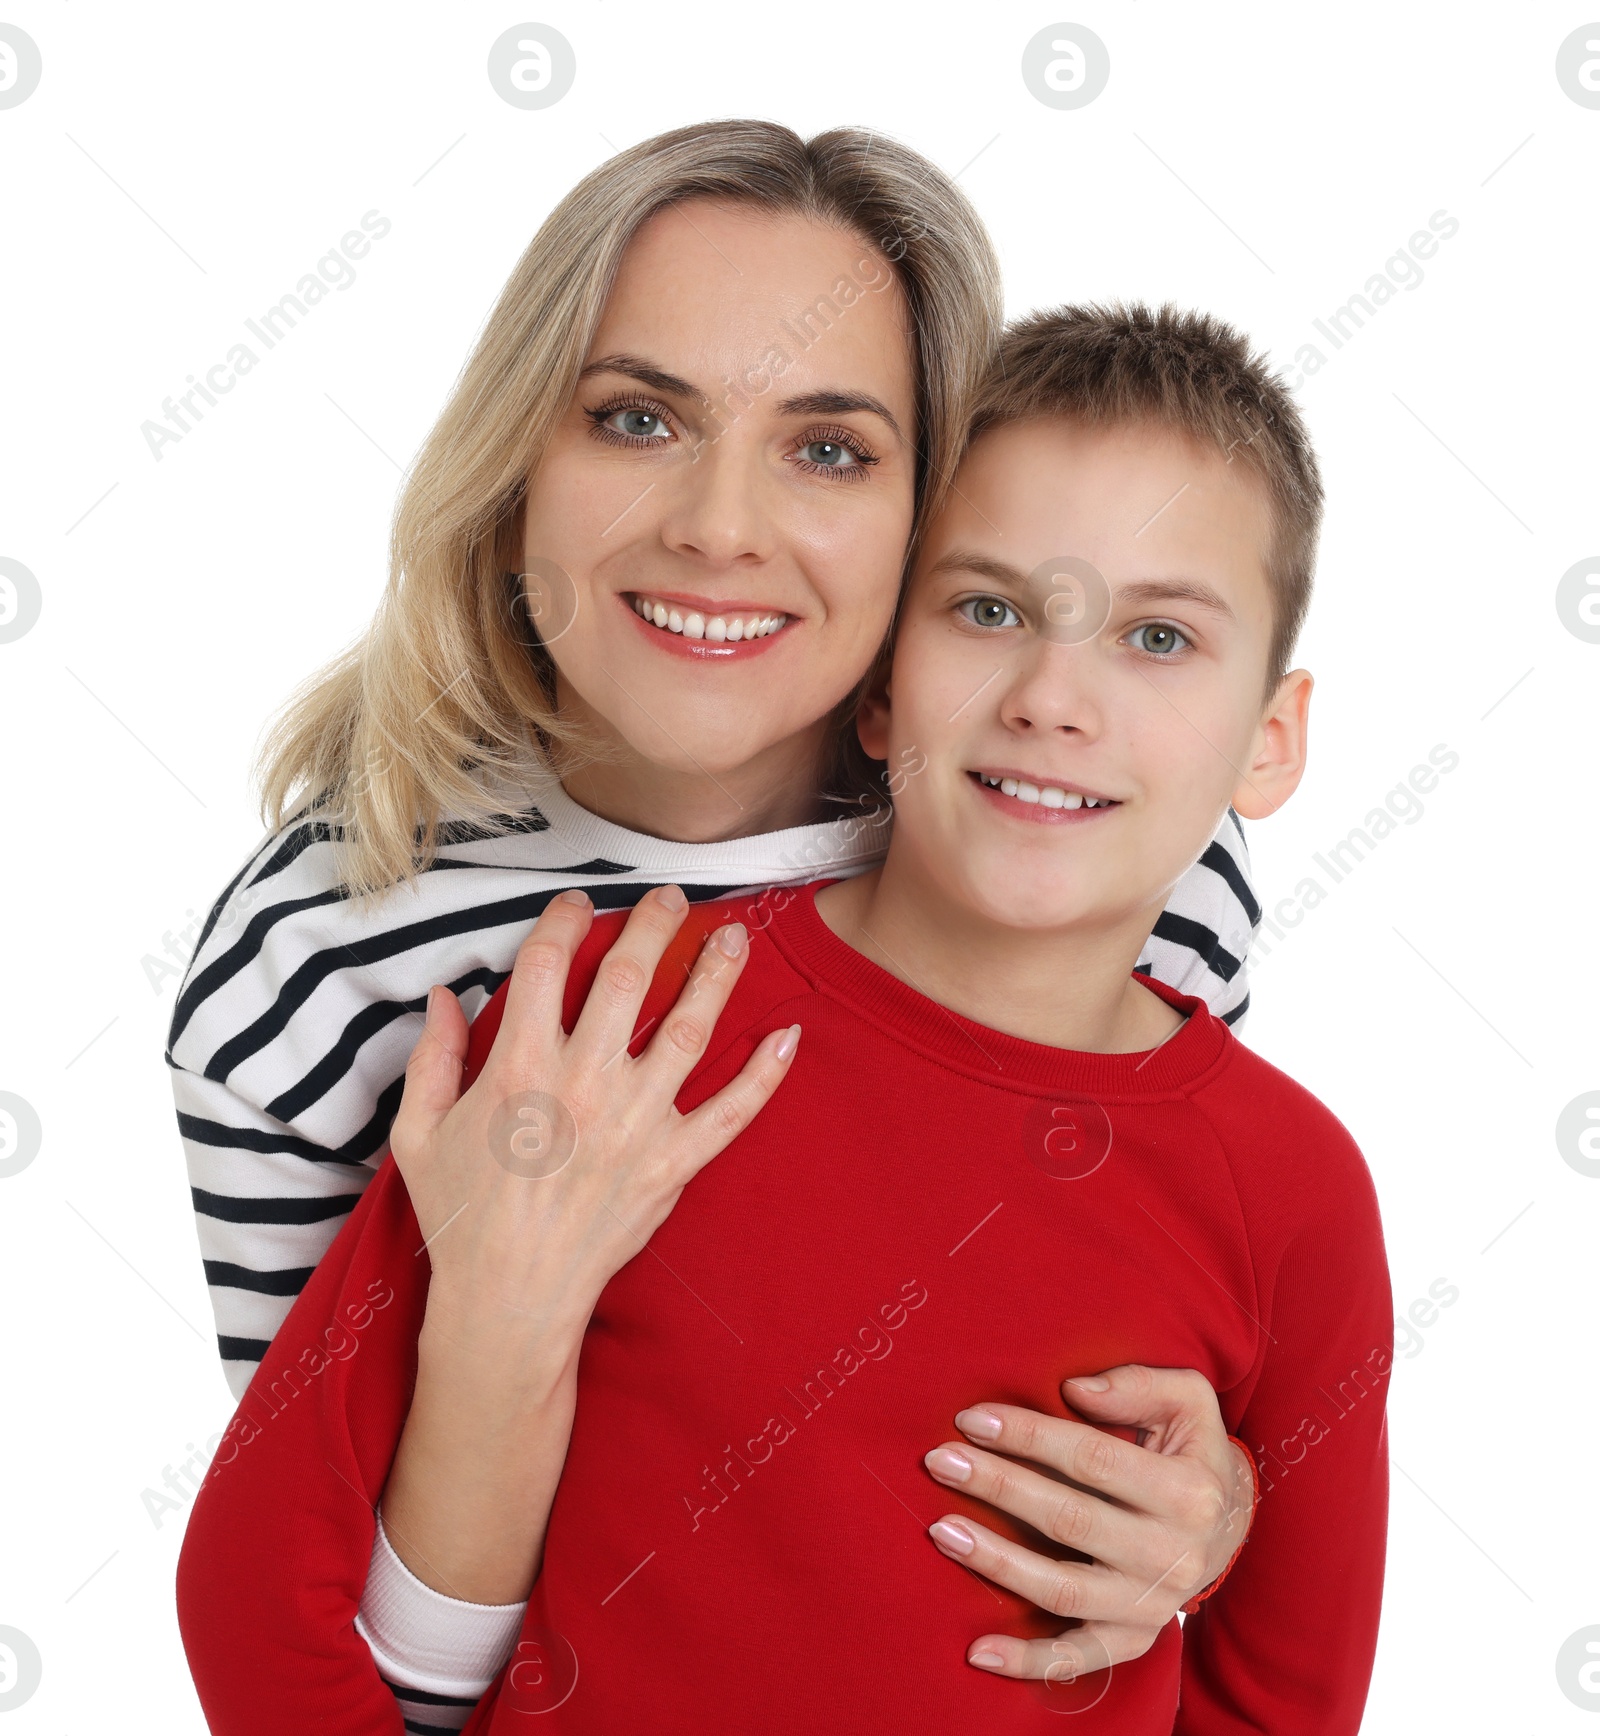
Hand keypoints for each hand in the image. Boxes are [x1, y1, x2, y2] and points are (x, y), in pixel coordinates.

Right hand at [389, 882, 801, 1342]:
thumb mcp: (419, 1134)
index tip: (580, 902)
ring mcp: (636, 1123)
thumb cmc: (462, 1216)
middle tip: (671, 898)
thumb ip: (433, 1059)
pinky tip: (788, 1035)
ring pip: (688, 1030)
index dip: (565, 919)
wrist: (510, 1298)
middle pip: (629, 978)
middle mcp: (584, 1084)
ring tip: (735, 937)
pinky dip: (765, 1075)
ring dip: (716, 976)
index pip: (549, 964)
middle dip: (655, 925)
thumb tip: (445, 997)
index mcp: (519, 1067)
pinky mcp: (673, 1164)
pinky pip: (732, 1112)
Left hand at [923, 1365, 1253, 1682]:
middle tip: (941, 1461)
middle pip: (1068, 1520)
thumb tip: (1076, 1388)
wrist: (1229, 1527)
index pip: (1092, 1459)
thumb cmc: (1191, 1452)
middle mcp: (1172, 1555)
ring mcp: (1150, 1605)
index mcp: (1186, 1492)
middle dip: (998, 1486)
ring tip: (942, 1530)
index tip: (972, 1419)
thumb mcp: (1188, 1401)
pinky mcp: (1133, 1639)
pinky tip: (977, 1649)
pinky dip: (1026, 1661)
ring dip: (996, 1561)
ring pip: (1061, 1588)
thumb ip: (1138, 1384)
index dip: (1028, 1435)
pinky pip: (1076, 1658)